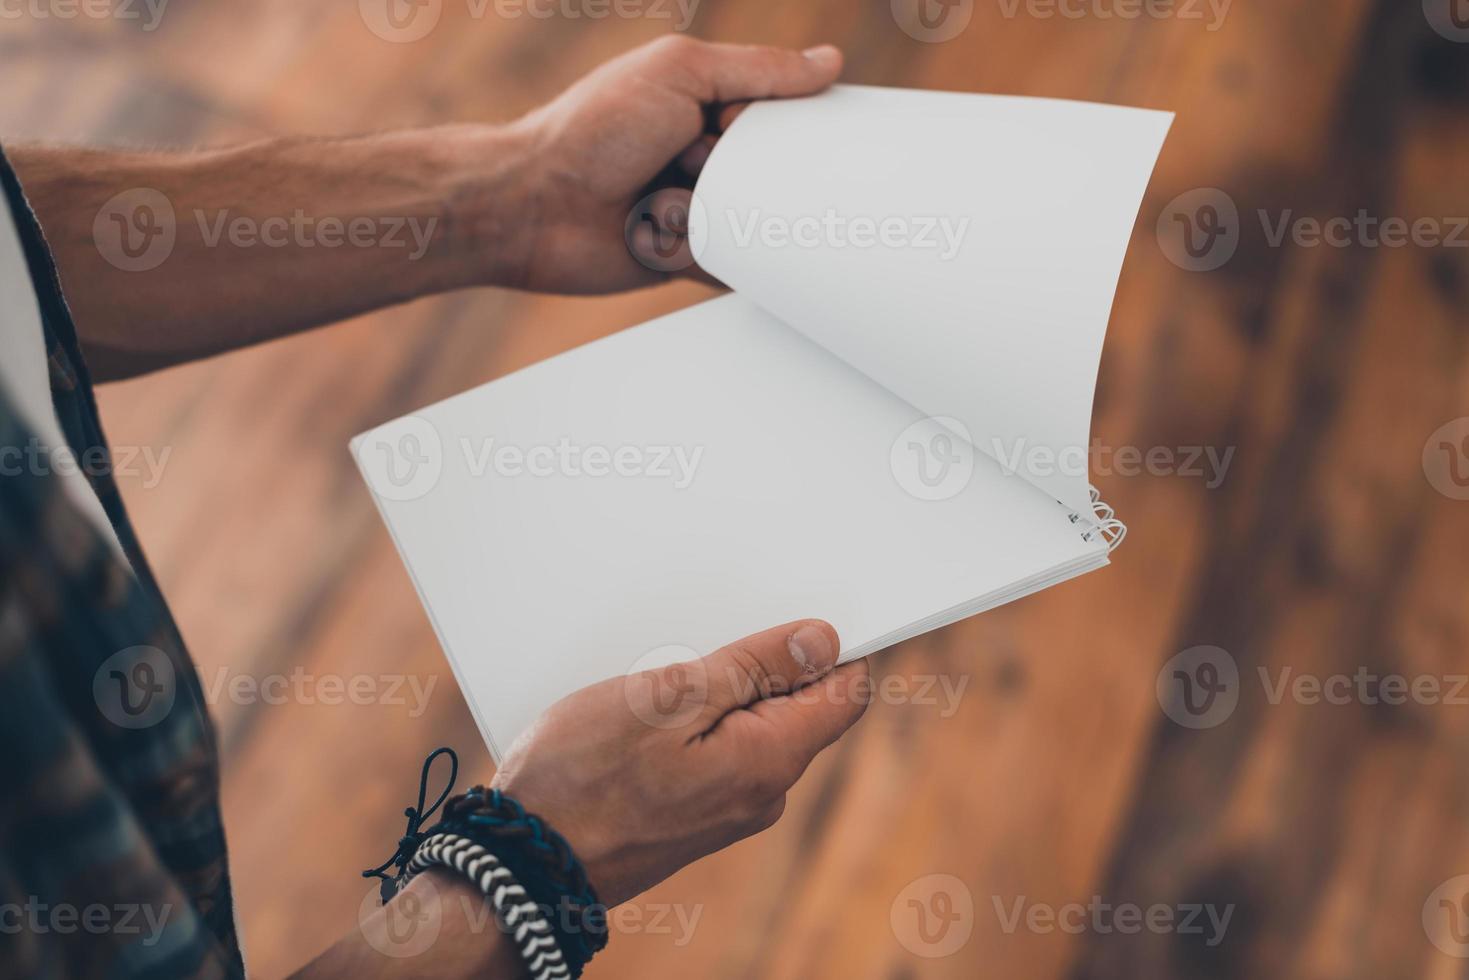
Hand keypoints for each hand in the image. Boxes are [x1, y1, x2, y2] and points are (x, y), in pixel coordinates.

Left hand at [491, 36, 842, 293]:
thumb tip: (827, 62)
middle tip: (696, 161)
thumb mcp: (680, 74)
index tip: (761, 125)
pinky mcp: (690, 257)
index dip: (786, 121)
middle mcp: (705, 154)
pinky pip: (736, 265)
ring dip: (728, 212)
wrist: (532, 209)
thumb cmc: (590, 132)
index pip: (779, 111)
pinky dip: (724, 257)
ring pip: (759, 218)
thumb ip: (757, 69)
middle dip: (752, 171)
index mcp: (705, 103)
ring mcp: (698, 207)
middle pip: (776, 169)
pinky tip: (677, 237)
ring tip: (666, 197)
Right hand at [491, 619, 869, 905]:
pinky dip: (688, 723)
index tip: (788, 615)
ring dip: (711, 692)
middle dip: (757, 665)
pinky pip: (713, 752)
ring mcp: (726, 808)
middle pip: (794, 707)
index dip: (826, 646)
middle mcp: (761, 793)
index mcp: (769, 761)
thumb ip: (755, 668)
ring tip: (653, 682)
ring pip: (746, 726)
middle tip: (693, 645)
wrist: (525, 863)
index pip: (844, 694)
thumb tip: (823, 642)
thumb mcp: (670, 697)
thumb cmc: (584, 779)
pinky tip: (640, 715)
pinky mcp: (692, 815)